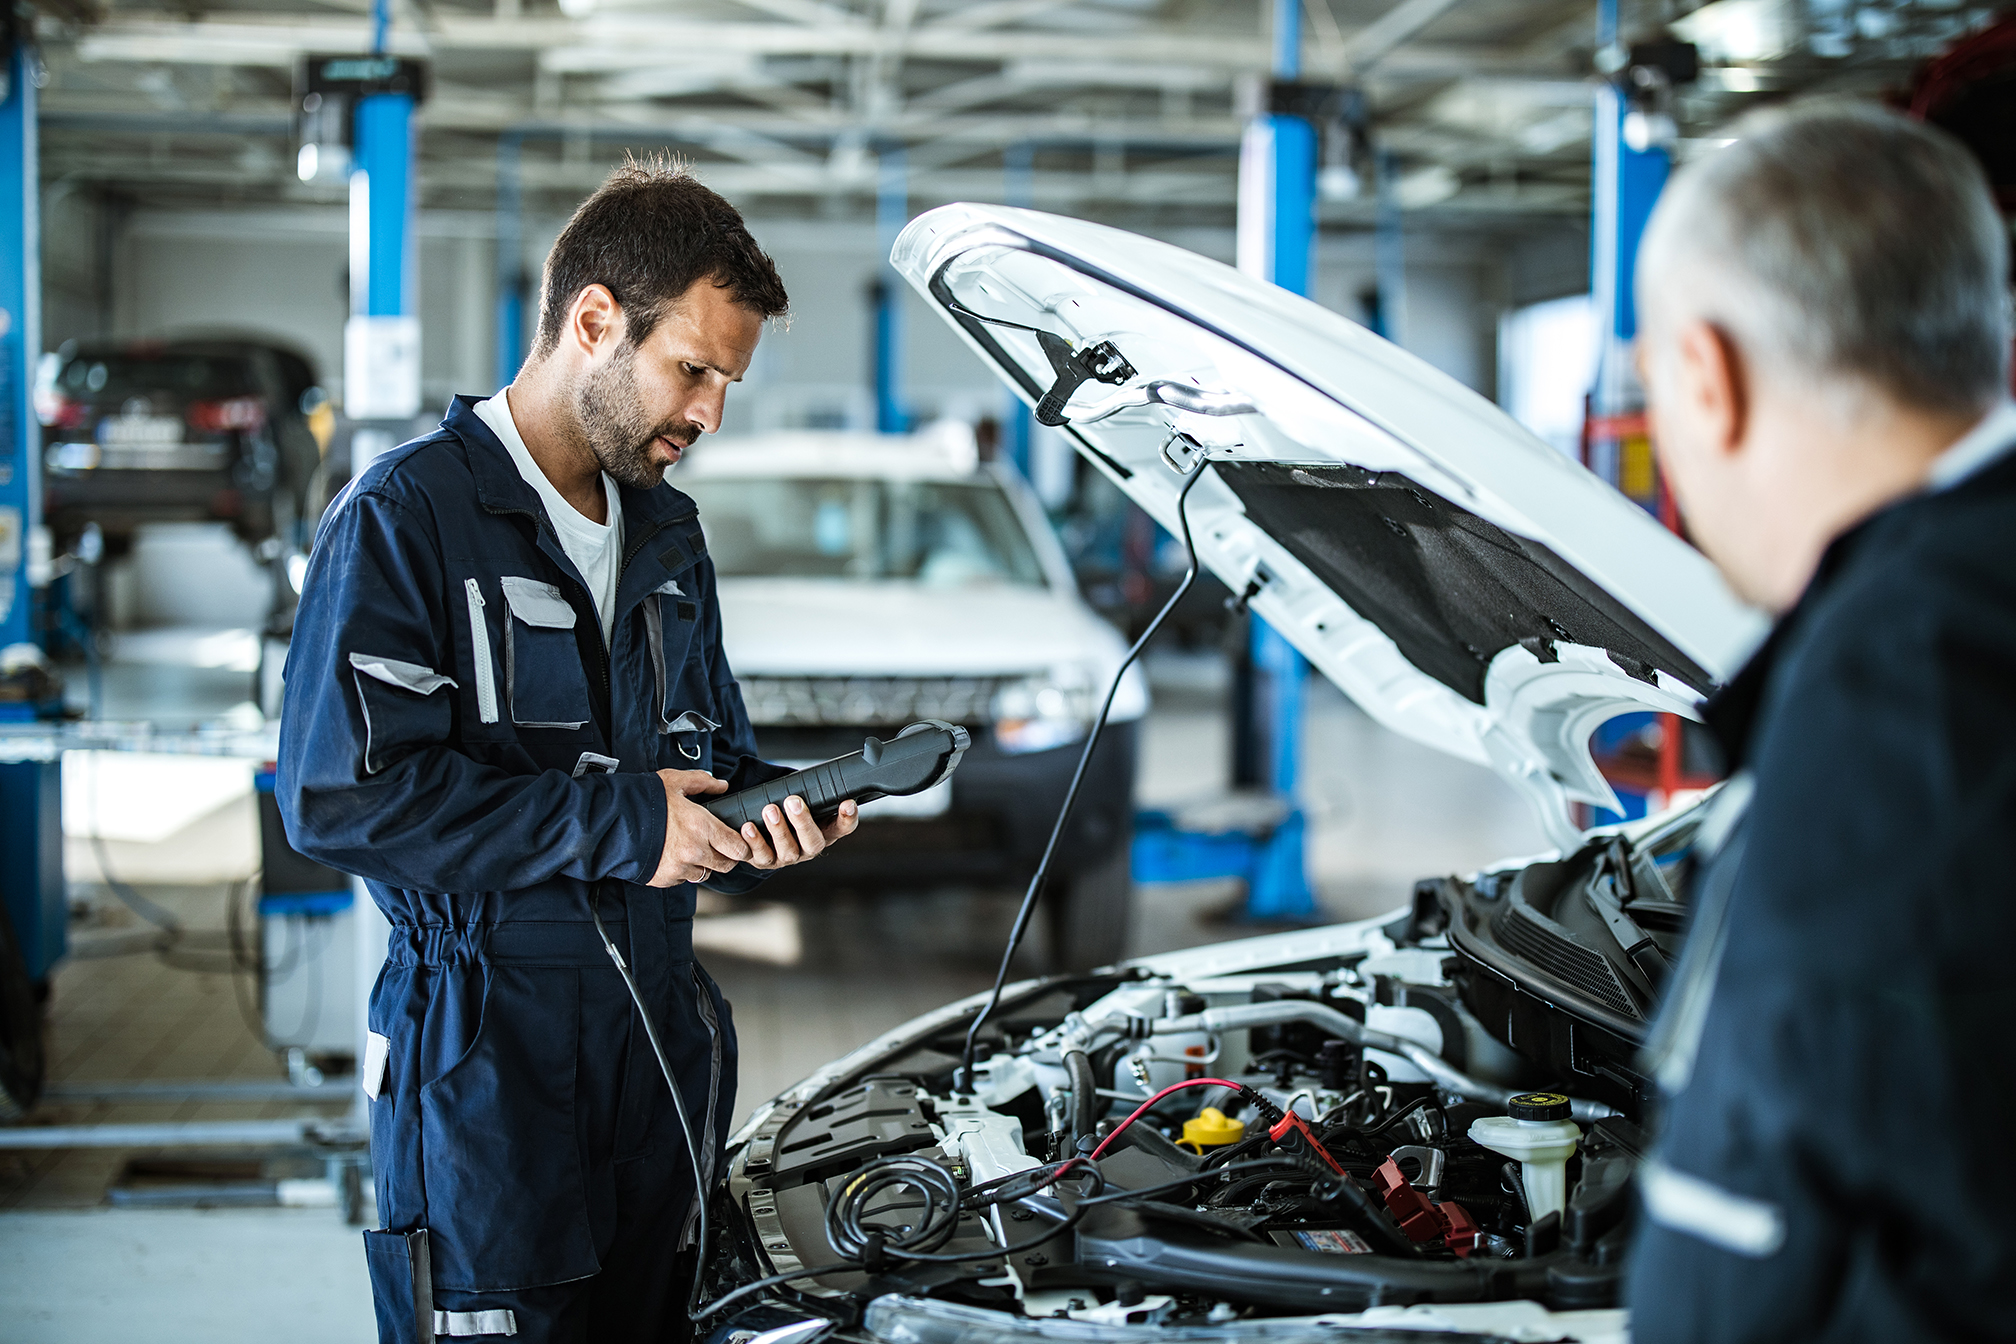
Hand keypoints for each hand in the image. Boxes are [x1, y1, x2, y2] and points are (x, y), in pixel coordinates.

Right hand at [648, 769, 752, 887]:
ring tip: (692, 848)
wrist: (612, 822)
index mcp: (702, 826)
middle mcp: (694, 850)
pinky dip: (684, 870)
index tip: (737, 840)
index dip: (741, 845)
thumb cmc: (644, 800)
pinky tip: (673, 855)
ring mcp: (680, 867)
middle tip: (718, 845)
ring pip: (706, 874)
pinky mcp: (665, 879)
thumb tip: (722, 785)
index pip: (738, 847)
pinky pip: (684, 879)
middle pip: (726, 865)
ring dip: (704, 864)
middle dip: (726, 856)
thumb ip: (702, 782)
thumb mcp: (674, 781)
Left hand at [738, 795, 858, 870]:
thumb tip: (808, 772)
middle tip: (793, 802)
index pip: (842, 828)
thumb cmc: (785, 810)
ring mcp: (786, 857)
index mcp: (823, 832)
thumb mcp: (802, 801)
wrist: (760, 831)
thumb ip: (808, 790)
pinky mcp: (763, 861)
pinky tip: (747, 827)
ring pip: (788, 851)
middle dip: (803, 822)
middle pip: (813, 842)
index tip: (847, 803)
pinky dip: (753, 841)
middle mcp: (808, 848)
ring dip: (778, 830)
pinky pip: (758, 855)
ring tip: (769, 809)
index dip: (847, 818)